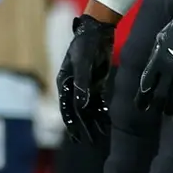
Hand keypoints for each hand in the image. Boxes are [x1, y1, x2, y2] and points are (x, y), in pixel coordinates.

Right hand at [58, 13, 116, 143]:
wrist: (97, 30)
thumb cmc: (86, 44)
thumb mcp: (83, 63)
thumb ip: (83, 83)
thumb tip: (82, 105)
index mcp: (64, 83)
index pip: (67, 108)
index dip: (71, 124)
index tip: (76, 138)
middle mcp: (73, 87)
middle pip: (78, 112)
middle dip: (84, 127)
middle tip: (91, 142)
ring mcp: (85, 86)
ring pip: (89, 109)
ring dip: (94, 122)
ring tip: (101, 136)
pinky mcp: (97, 83)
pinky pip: (99, 102)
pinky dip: (102, 112)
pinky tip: (108, 122)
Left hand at [138, 0, 172, 123]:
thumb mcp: (160, 39)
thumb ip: (155, 56)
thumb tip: (151, 69)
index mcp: (157, 60)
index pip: (146, 84)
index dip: (143, 97)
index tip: (140, 107)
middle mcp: (168, 70)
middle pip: (159, 94)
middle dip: (155, 104)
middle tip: (154, 111)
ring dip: (170, 108)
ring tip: (168, 113)